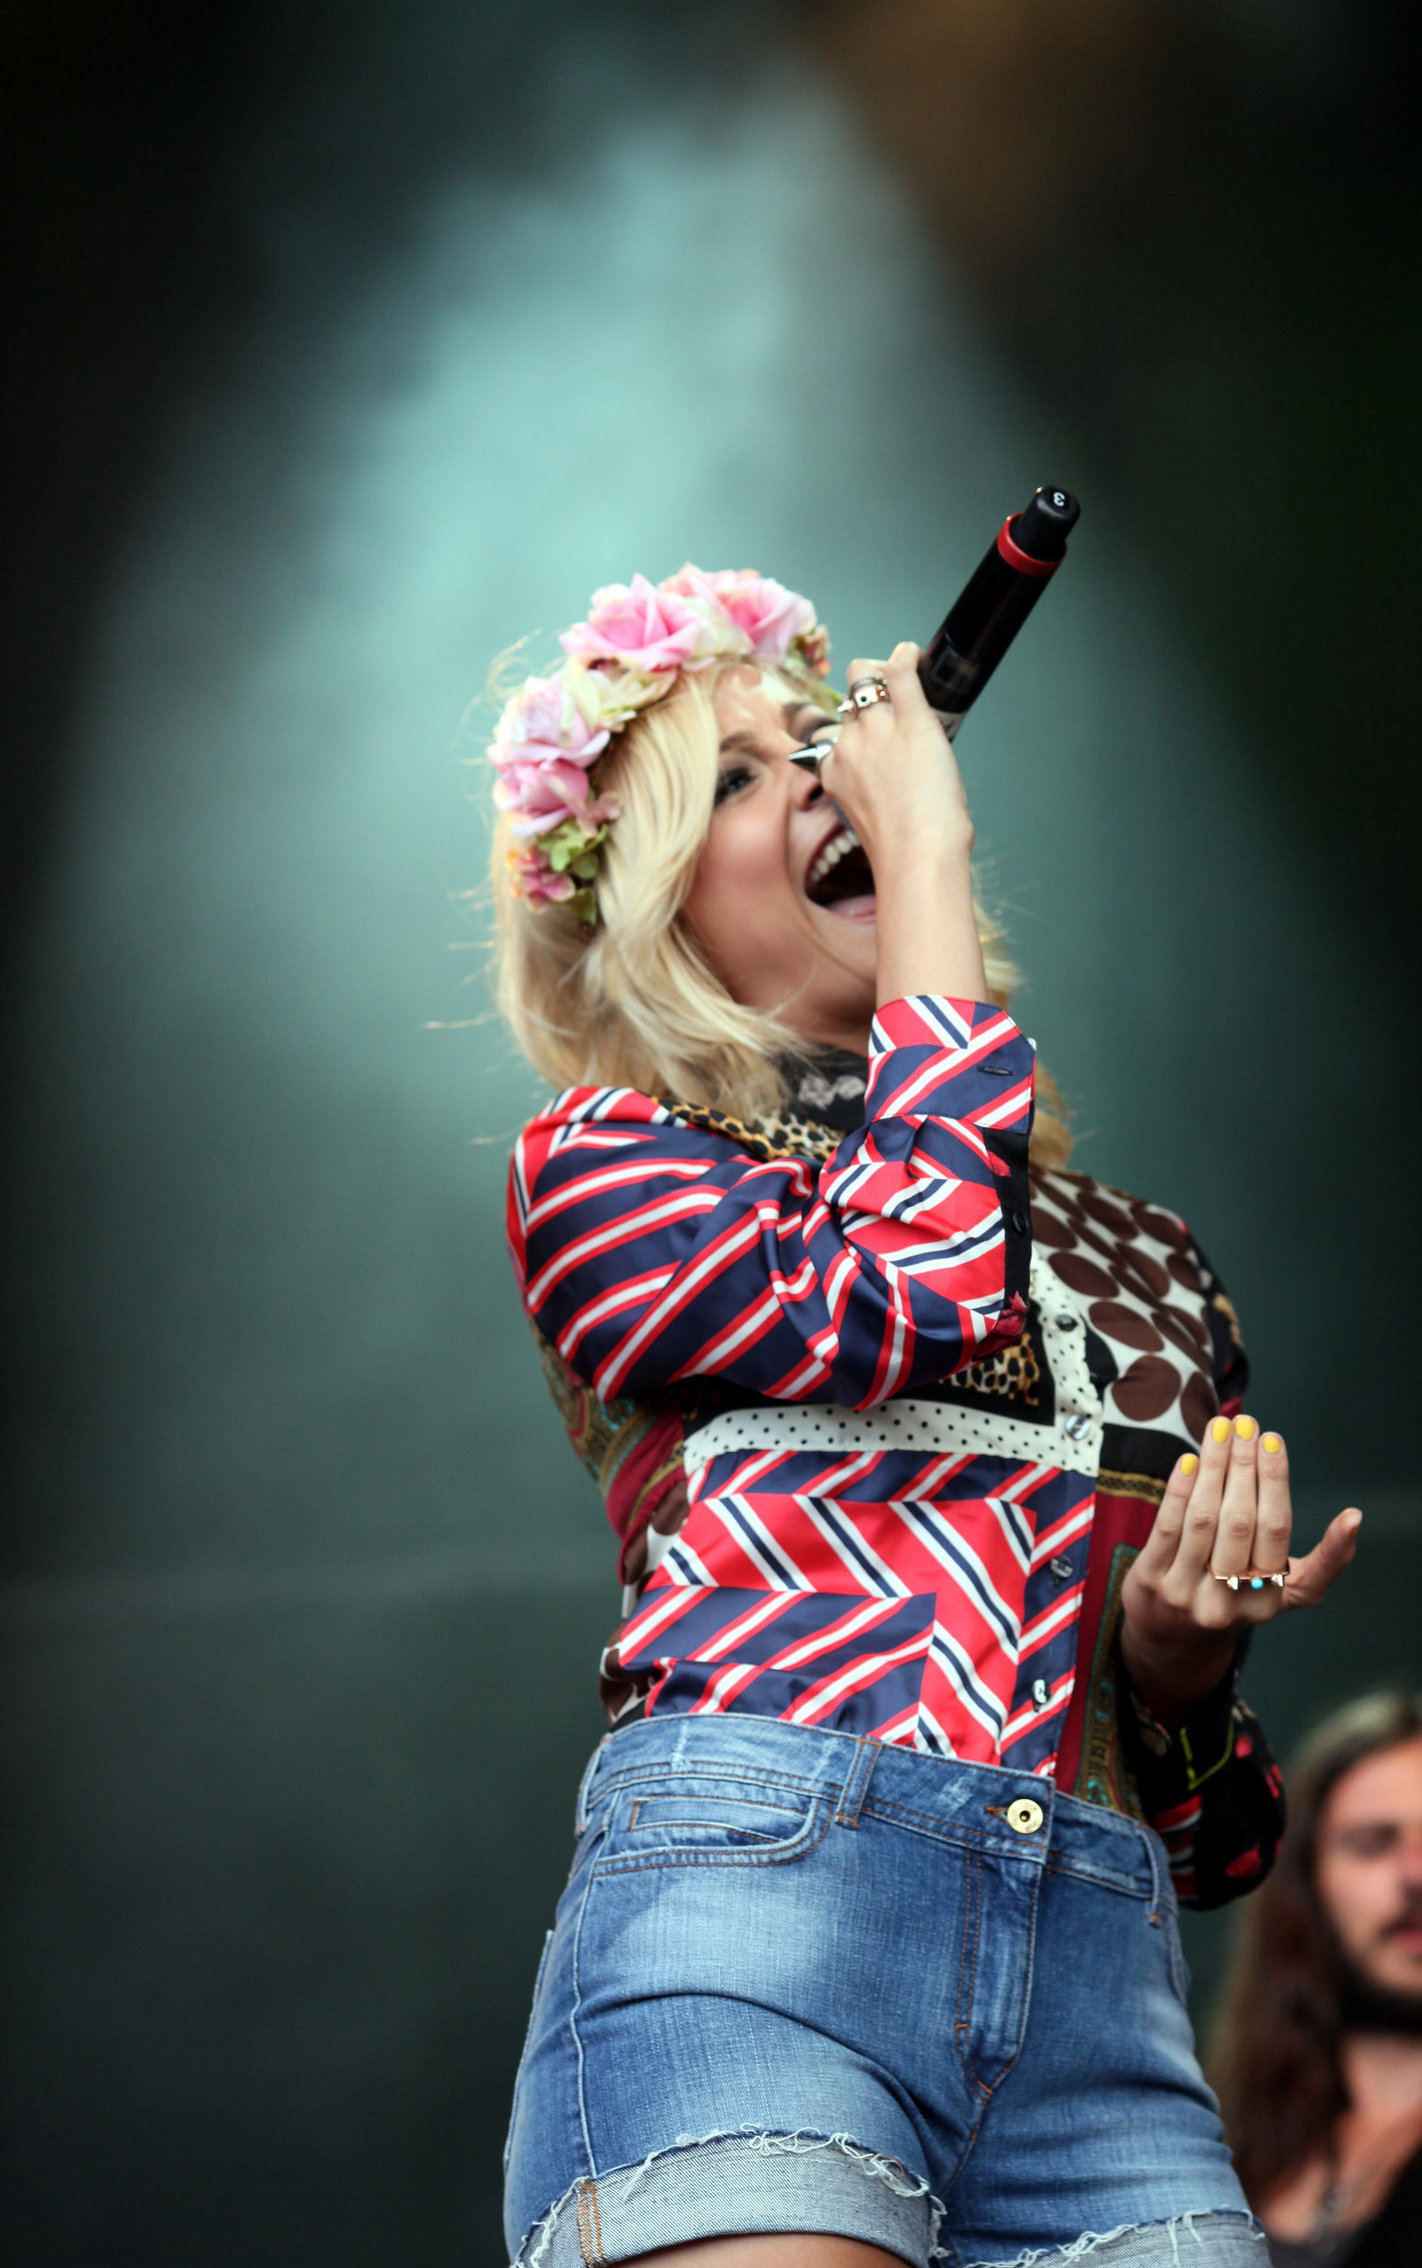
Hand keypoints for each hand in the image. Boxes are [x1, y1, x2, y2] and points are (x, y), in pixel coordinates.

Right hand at [820, 643, 986, 1006]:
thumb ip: (859, 813)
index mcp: (832, 776)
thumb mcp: (865, 835)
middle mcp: (846, 748)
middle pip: (847, 709)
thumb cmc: (898, 857)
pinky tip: (911, 653)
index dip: (846, 735)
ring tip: (895, 673)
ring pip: (867, 685)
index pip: (830, 740)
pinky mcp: (909, 721)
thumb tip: (858, 813)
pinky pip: (899, 676)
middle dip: (862, 701)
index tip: (857, 740)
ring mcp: (877, 731)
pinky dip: (905, 661)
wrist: (919, 856)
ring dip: (879, 678)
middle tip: (881, 702)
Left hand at [1119, 1415, 1361, 1726]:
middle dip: (1245, 1464)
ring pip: (1203, 1518)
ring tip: (1220, 1428)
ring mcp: (1185, 1593)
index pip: (1275, 1530)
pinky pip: (1166, 1526)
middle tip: (1247, 1423)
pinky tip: (1189, 1459)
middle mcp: (1227, 1601)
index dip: (1276, 1481)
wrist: (1171, 1641)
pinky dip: (1178, 1489)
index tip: (1274, 1440)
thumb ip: (1323, 1562)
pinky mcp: (1150, 1581)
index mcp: (1267, 1599)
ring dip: (1213, 1466)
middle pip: (1239, 1520)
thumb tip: (1355, 1518)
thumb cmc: (1237, 1598)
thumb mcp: (1284, 1592)